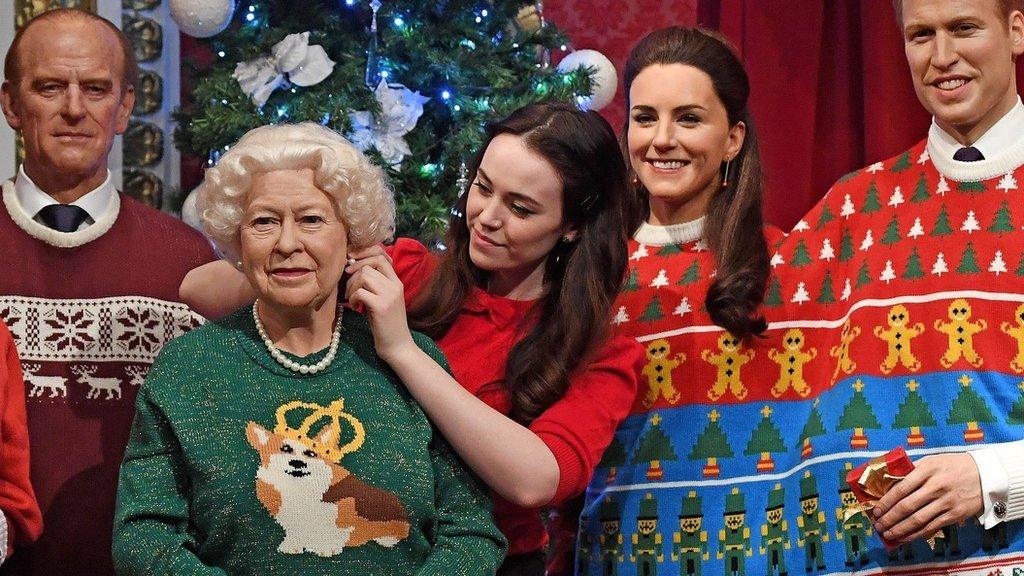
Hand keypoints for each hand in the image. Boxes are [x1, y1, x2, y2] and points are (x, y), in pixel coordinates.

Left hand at [344, 246, 415, 362]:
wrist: (398, 347)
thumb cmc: (386, 325)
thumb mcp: (382, 300)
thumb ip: (374, 284)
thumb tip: (352, 268)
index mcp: (396, 282)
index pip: (381, 255)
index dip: (364, 255)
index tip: (351, 265)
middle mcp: (395, 285)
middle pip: (369, 264)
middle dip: (353, 273)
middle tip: (348, 287)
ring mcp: (389, 295)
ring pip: (364, 275)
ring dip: (351, 286)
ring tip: (352, 299)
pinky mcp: (381, 306)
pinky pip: (360, 291)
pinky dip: (352, 299)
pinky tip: (354, 308)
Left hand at [871, 452, 981, 543]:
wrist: (985, 475)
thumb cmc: (953, 466)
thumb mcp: (932, 461)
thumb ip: (911, 470)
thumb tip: (887, 482)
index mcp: (927, 470)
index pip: (900, 488)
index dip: (886, 502)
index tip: (875, 510)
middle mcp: (936, 486)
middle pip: (907, 506)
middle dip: (889, 518)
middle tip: (878, 525)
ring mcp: (946, 502)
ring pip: (918, 519)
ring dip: (900, 529)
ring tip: (888, 533)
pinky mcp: (954, 514)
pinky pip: (932, 527)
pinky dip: (916, 534)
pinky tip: (905, 536)